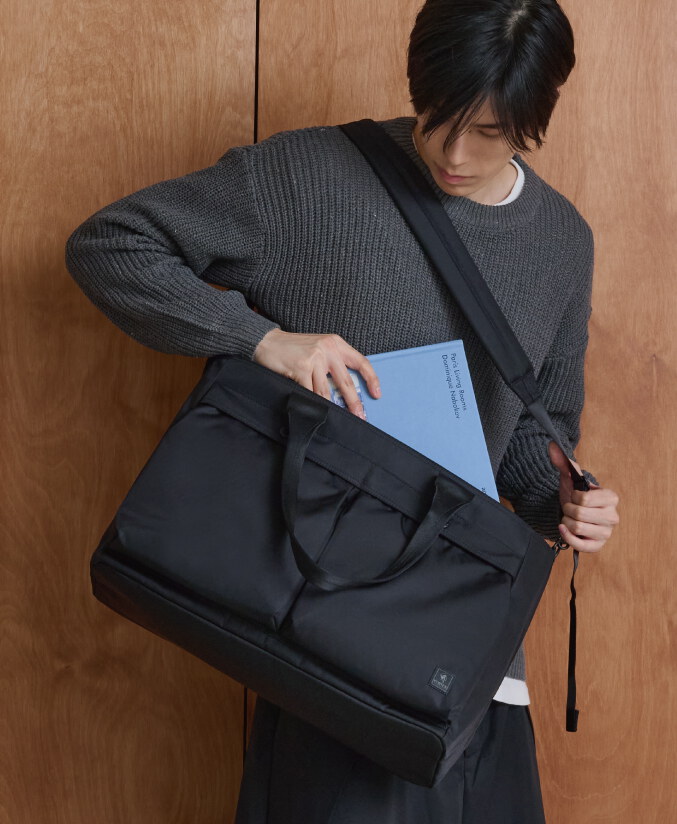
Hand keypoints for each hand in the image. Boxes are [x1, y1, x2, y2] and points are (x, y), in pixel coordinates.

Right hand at [252, 328, 380, 418]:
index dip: (371, 379)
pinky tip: (315, 412)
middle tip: (360, 416)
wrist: (267, 342)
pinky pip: (310, 393)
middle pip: (346, 382)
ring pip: (326, 392)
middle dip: (354, 403)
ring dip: (331, 408)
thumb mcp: (318, 347)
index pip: (361, 362)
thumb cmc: (294, 348)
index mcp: (336, 343)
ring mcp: (314, 359)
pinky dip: (313, 404)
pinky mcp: (300, 369)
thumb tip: (346, 390)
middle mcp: (327, 349)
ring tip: (336, 419)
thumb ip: (332, 363)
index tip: (377, 394)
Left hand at [548, 441, 619, 553]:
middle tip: (569, 507)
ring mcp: (606, 533)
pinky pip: (580, 546)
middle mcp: (613, 516)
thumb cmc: (574, 495)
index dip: (573, 497)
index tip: (575, 496)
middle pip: (579, 514)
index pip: (584, 499)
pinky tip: (563, 529)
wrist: (571, 513)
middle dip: (567, 509)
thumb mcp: (569, 478)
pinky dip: (567, 536)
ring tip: (569, 518)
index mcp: (611, 498)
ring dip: (566, 522)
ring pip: (577, 528)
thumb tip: (552, 445)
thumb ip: (563, 461)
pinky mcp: (597, 546)